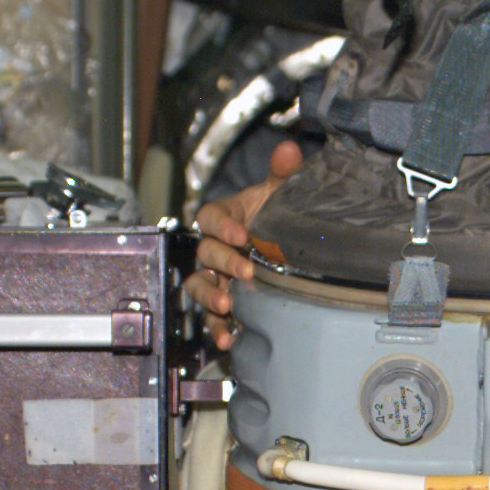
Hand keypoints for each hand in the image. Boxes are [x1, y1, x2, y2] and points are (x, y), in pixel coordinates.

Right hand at [184, 140, 303, 350]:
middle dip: (224, 262)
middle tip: (247, 271)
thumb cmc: (276, 215)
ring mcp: (215, 276)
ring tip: (227, 305)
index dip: (221, 225)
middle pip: (205, 253)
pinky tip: (227, 339)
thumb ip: (284, 172)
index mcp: (225, 217)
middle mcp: (214, 247)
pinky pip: (210, 316)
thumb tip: (290, 151)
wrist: (286, 247)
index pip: (210, 217)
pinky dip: (216, 328)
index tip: (240, 234)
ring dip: (209, 296)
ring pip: (199, 284)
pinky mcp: (222, 302)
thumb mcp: (282, 193)